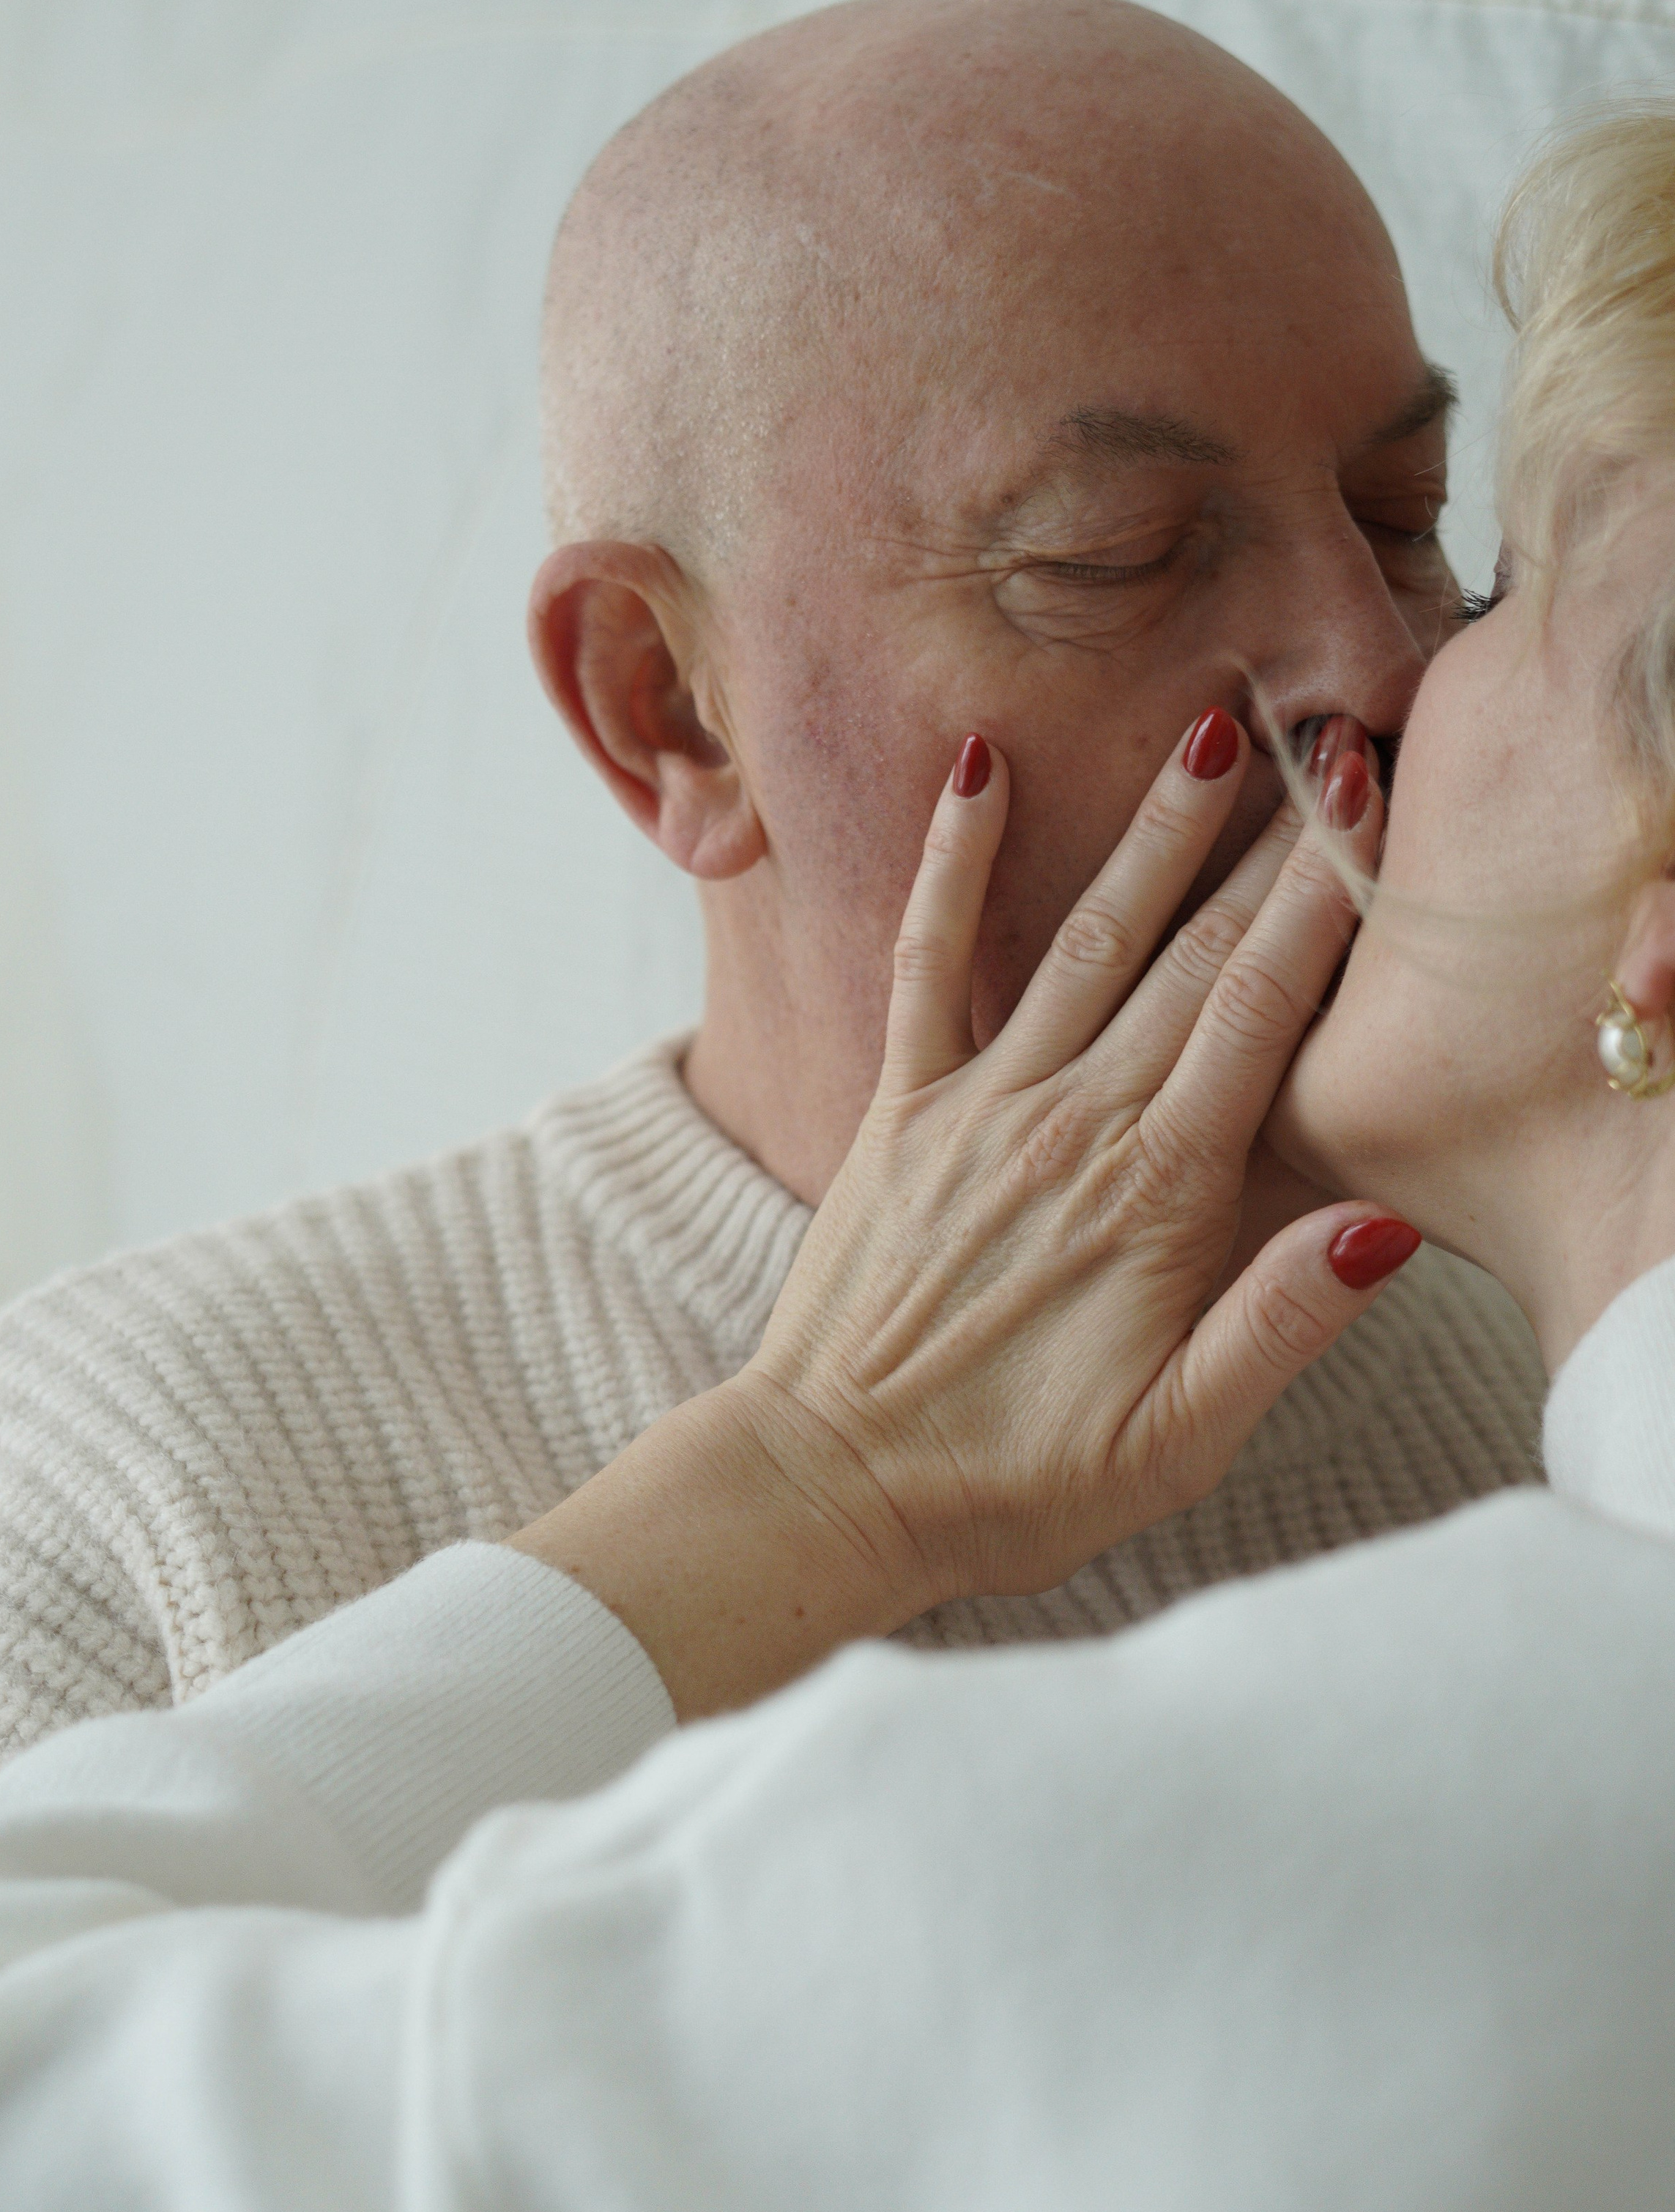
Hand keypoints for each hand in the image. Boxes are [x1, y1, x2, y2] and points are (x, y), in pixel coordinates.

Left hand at [517, 715, 1415, 1714]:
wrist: (832, 1484)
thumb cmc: (1013, 1481)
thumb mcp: (1176, 1444)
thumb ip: (1276, 1327)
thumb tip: (1379, 1226)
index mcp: (1157, 1194)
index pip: (1261, 1013)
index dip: (1323, 903)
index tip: (1369, 809)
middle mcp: (1073, 1122)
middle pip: (1192, 955)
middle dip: (1268, 843)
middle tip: (1327, 737)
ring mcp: (980, 1104)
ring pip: (1085, 936)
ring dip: (1151, 829)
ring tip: (1210, 727)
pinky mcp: (901, 1109)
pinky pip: (926, 961)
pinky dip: (949, 863)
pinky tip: (975, 771)